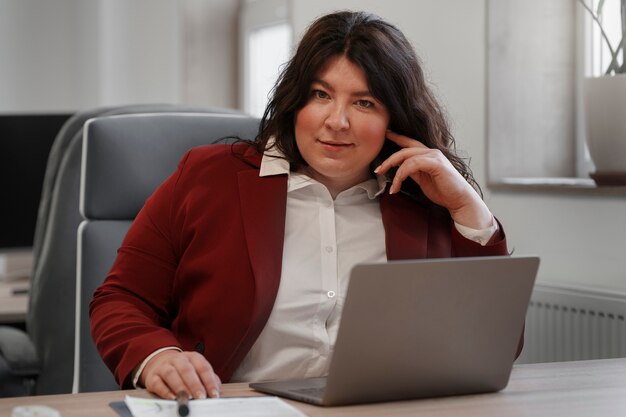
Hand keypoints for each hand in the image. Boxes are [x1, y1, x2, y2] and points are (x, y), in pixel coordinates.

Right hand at [139, 350, 221, 399]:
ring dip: (180, 387)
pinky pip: (157, 383)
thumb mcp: (198, 370)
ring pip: (171, 374)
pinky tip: (172, 398)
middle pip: (187, 370)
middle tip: (201, 397)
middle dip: (195, 384)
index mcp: (193, 357)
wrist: (161, 362)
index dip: (209, 381)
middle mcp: (178, 360)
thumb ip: (209, 379)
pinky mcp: (152, 377)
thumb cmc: (184, 369)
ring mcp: (164, 367)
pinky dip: (165, 391)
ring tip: (188, 398)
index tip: (214, 394)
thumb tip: (217, 390)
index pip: (203, 367)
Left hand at [375, 131, 492, 228]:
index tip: (386, 134)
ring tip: (392, 186)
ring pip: (407, 157)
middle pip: (405, 149)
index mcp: (428, 155)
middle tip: (378, 170)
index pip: (410, 143)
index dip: (397, 137)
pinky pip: (412, 165)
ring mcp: (434, 156)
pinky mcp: (436, 164)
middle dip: (389, 160)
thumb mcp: (423, 179)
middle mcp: (432, 152)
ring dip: (395, 171)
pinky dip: (402, 175)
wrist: (459, 200)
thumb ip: (413, 171)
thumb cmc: (444, 191)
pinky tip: (398, 186)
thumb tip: (400, 169)